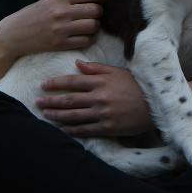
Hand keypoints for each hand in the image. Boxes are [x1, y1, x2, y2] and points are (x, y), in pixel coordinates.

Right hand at [0, 0, 104, 58]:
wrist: (12, 34)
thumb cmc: (33, 15)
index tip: (101, 1)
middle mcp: (62, 11)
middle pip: (96, 10)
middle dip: (100, 12)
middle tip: (95, 15)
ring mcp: (61, 28)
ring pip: (93, 26)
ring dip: (95, 26)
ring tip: (90, 26)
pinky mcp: (60, 44)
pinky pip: (86, 41)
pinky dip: (90, 38)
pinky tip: (85, 36)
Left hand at [35, 60, 154, 136]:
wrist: (154, 105)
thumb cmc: (135, 86)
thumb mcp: (117, 72)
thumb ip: (96, 68)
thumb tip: (77, 63)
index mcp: (101, 82)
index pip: (73, 81)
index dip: (56, 83)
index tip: (43, 84)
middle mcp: (99, 97)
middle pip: (69, 99)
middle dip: (51, 100)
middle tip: (37, 101)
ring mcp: (102, 114)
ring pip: (73, 116)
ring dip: (57, 115)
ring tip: (45, 113)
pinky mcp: (107, 128)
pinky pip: (85, 129)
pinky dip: (71, 129)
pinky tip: (61, 128)